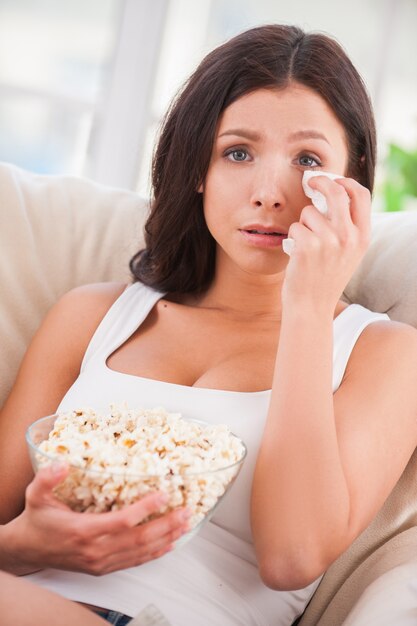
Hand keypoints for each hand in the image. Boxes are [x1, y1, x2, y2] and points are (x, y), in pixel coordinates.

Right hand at [5, 464, 189, 575]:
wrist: (28, 550)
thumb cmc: (36, 521)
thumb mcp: (36, 495)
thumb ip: (48, 478)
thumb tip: (62, 463)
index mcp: (83, 530)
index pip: (122, 521)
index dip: (145, 508)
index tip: (164, 495)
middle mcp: (95, 550)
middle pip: (139, 539)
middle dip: (166, 525)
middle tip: (186, 511)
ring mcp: (100, 562)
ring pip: (140, 553)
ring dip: (166, 539)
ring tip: (185, 525)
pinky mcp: (102, 567)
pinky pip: (133, 562)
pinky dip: (153, 554)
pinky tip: (168, 545)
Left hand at [282, 176, 370, 311]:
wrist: (311, 307)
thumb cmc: (324, 278)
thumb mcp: (347, 253)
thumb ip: (346, 226)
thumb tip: (332, 192)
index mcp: (363, 236)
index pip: (361, 195)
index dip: (346, 182)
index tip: (333, 180)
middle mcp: (349, 236)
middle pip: (336, 192)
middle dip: (321, 182)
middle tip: (310, 182)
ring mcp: (329, 241)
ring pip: (308, 212)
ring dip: (302, 224)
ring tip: (305, 246)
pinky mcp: (308, 246)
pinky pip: (295, 227)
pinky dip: (292, 237)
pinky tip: (296, 254)